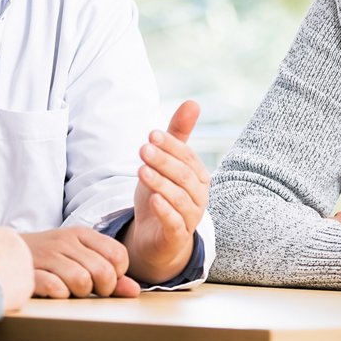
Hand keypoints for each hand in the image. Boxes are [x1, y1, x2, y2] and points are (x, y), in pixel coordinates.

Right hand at [19, 227, 139, 298]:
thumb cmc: (49, 258)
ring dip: (79, 293)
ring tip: (70, 290)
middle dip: (101, 289)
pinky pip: (56, 288)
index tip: (103, 280)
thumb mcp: (80, 257)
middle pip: (103, 272)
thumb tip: (134, 290)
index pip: (118, 255)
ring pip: (82, 281)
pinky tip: (54, 291)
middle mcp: (66, 241)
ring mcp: (47, 255)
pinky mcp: (30, 271)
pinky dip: (60, 294)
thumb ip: (109, 273)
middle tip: (89, 290)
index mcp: (81, 234)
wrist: (4, 252)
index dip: (117, 274)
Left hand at [124, 100, 209, 285]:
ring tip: (141, 170)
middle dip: (164, 161)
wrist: (156, 238)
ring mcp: (190, 218)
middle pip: (184, 176)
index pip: (188, 157)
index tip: (151, 134)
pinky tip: (152, 199)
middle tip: (143, 149)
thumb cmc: (162, 194)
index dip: (171, 145)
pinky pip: (175, 223)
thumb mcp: (165, 163)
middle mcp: (199, 196)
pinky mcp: (177, 236)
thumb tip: (193, 102)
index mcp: (198, 176)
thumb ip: (178, 135)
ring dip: (160, 183)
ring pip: (179, 199)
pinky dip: (165, 211)